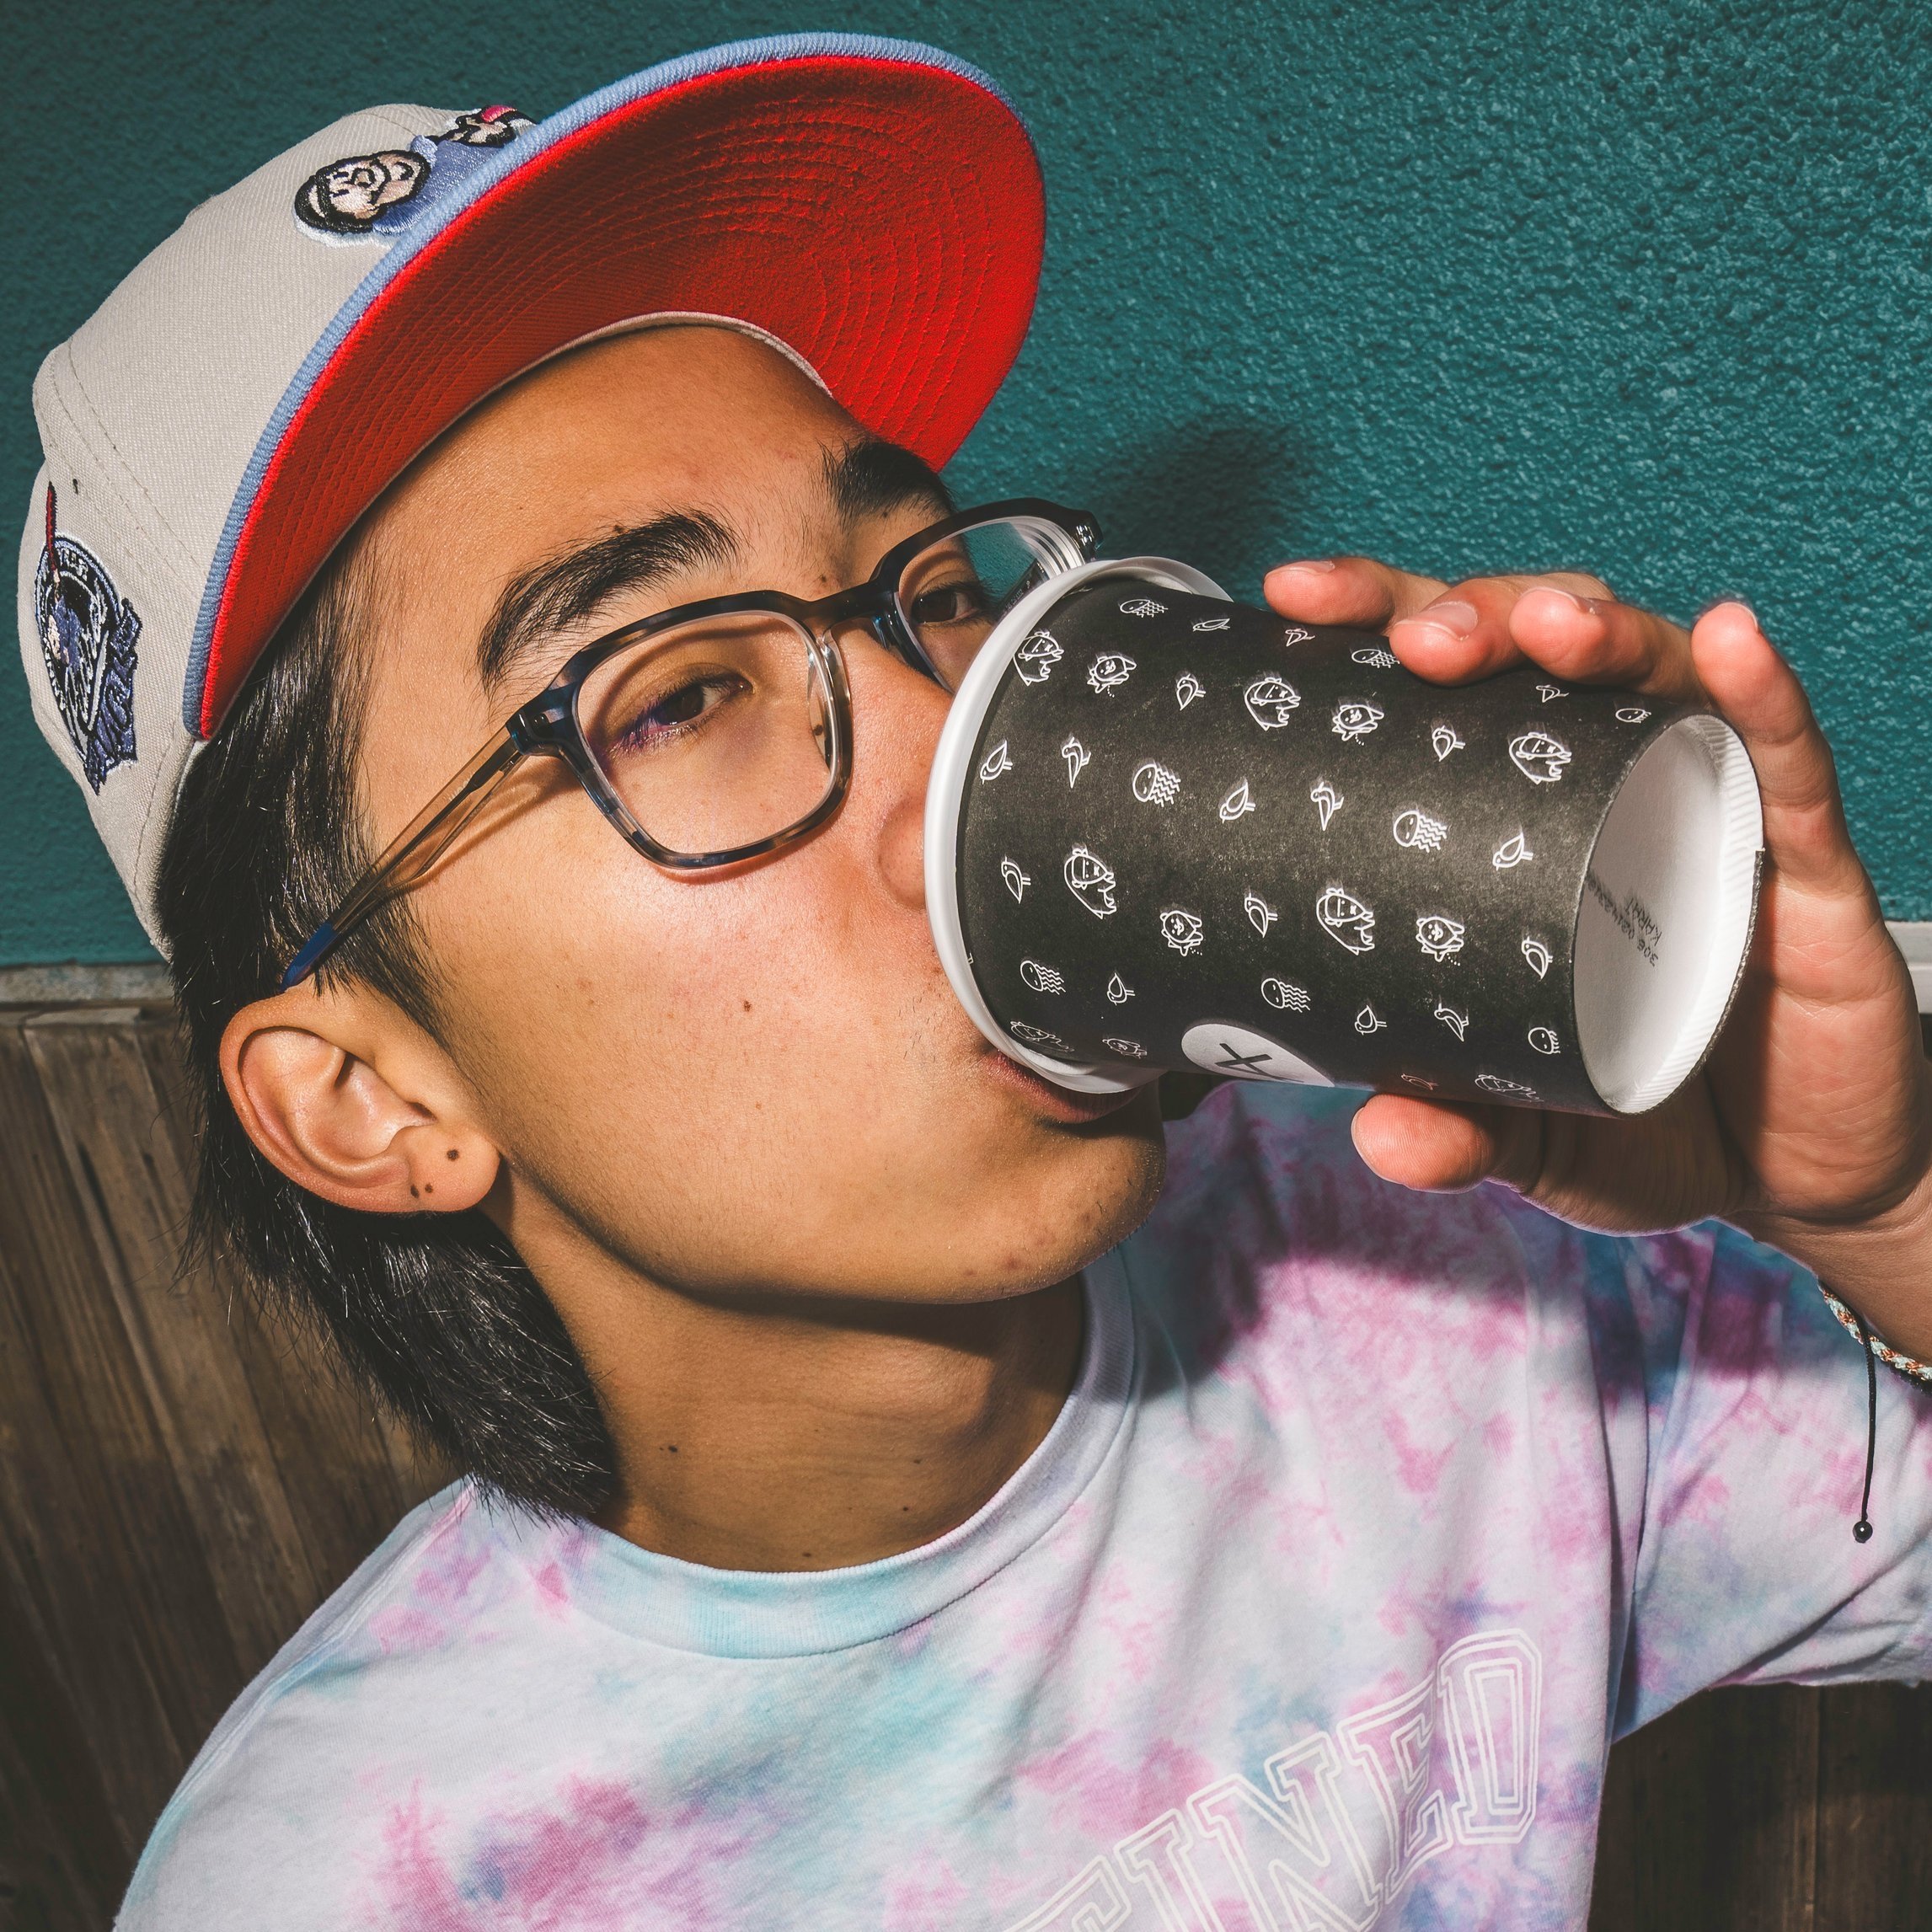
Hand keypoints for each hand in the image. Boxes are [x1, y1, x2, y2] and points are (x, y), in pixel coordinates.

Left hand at [1264, 558, 1931, 1351]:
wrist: (1790, 1184)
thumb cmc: (1648, 1119)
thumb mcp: (1536, 1134)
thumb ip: (1463, 1130)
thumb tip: (1378, 1134)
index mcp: (1520, 829)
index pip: (1445, 696)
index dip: (1376, 630)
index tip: (1294, 603)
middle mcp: (1611, 793)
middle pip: (1538, 658)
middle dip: (1475, 617)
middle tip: (1414, 639)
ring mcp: (1712, 813)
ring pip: (1656, 679)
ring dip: (1599, 633)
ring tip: (1542, 626)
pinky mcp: (1806, 868)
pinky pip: (1790, 765)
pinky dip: (1763, 698)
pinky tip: (1732, 642)